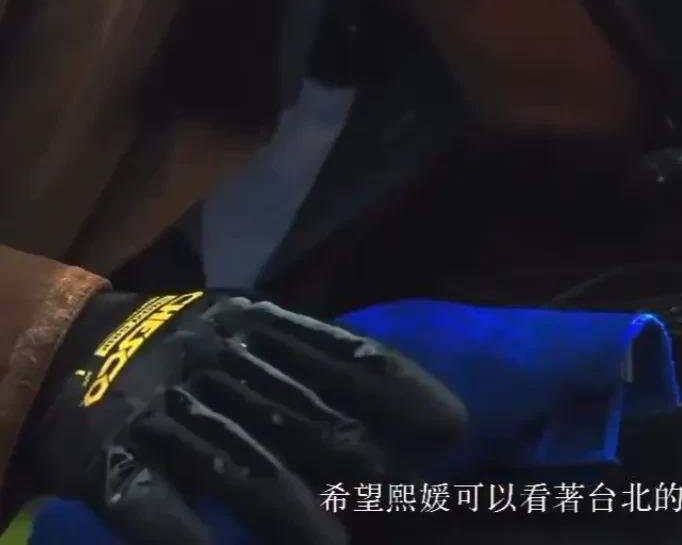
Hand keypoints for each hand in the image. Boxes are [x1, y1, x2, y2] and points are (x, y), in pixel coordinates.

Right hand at [22, 292, 466, 544]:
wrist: (65, 346)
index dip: (400, 392)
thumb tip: (386, 400)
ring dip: (295, 512)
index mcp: (252, 322)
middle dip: (364, 460)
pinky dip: (190, 536)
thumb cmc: (178, 344)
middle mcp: (213, 359)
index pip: (342, 355)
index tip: (452, 428)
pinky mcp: (112, 458)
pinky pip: (155, 503)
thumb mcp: (241, 326)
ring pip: (242, 464)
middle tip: (413, 497)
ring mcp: (162, 409)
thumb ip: (302, 355)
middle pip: (304, 415)